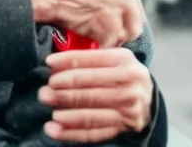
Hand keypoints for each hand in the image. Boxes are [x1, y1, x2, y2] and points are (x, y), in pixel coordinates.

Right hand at [29, 0, 144, 46]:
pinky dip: (95, 49)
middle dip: (117, 37)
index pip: (137, 18)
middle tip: (101, 38)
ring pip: (119, 41)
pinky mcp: (107, 30)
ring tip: (89, 40)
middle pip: (132, 32)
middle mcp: (126, 1)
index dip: (123, 27)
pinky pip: (106, 48)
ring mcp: (117, 15)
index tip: (114, 31)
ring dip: (104, 43)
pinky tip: (84, 43)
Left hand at [38, 48, 152, 143]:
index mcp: (124, 60)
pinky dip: (72, 133)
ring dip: (67, 114)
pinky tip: (55, 130)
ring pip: (92, 113)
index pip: (92, 60)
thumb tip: (54, 64)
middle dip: (63, 91)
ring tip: (50, 112)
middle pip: (90, 88)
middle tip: (44, 91)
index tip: (49, 63)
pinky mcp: (126, 126)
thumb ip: (88, 58)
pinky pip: (95, 132)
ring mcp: (129, 107)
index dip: (68, 61)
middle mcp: (130, 83)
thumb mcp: (112, 58)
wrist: (147, 97)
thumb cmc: (121, 73)